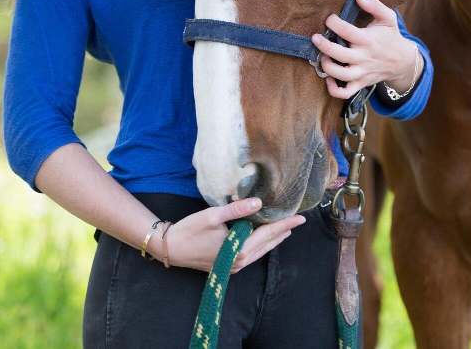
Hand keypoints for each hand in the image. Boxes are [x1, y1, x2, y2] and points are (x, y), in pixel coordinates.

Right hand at [158, 198, 305, 272]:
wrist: (170, 248)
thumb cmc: (190, 230)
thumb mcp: (213, 216)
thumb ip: (237, 210)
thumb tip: (259, 203)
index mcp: (239, 250)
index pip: (268, 234)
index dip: (284, 225)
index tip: (300, 218)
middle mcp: (240, 262)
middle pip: (267, 244)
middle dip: (282, 232)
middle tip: (298, 221)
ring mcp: (234, 266)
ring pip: (260, 251)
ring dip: (273, 239)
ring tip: (285, 228)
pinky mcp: (228, 266)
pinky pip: (251, 254)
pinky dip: (261, 244)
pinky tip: (264, 237)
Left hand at [311, 0, 421, 99]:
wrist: (403, 61)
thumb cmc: (391, 36)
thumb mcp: (388, 18)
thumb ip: (375, 5)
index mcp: (368, 40)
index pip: (347, 31)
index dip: (334, 23)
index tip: (330, 19)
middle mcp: (363, 57)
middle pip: (339, 54)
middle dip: (324, 45)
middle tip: (315, 37)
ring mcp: (362, 72)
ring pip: (341, 75)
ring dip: (327, 66)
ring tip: (322, 57)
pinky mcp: (361, 83)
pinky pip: (345, 92)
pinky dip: (333, 89)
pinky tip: (328, 78)